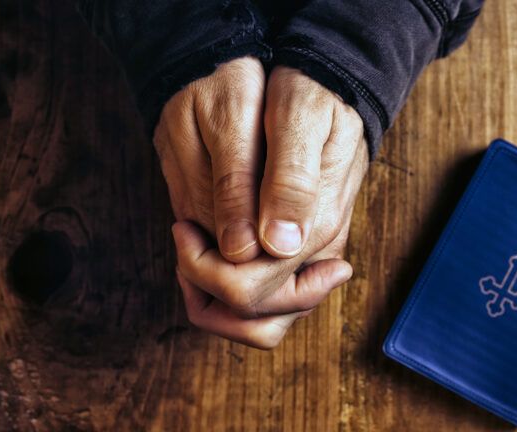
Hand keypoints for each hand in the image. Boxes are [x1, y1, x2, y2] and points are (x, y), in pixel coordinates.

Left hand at [170, 66, 368, 347]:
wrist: (334, 92)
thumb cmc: (311, 97)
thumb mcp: (300, 118)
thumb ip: (291, 181)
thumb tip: (276, 245)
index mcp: (315, 229)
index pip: (252, 289)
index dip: (204, 269)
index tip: (182, 227)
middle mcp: (317, 254)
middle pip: (254, 314)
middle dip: (205, 285)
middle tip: (184, 234)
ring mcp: (312, 259)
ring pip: (262, 320)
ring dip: (217, 300)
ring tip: (196, 250)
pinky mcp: (303, 255)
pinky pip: (267, 301)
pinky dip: (230, 289)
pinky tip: (212, 250)